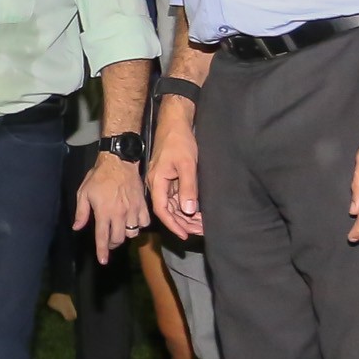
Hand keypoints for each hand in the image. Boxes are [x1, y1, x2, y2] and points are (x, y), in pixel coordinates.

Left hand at [74, 152, 149, 262]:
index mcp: (104, 212)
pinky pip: (144, 223)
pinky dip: (139, 225)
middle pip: (118, 239)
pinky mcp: (143, 205)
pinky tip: (133, 222)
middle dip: (112, 244)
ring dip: (125, 235)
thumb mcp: (84, 192)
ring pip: (132, 233)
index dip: (102, 251)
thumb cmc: (99, 176)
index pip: (103, 237)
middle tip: (109, 242)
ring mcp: (133, 210)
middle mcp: (120, 214)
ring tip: (119, 230)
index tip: (103, 260)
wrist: (119, 162)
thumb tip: (77, 228)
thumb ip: (81, 212)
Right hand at [150, 103, 202, 238]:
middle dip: (183, 223)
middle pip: (168, 210)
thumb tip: (188, 210)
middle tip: (199, 232)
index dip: (173, 225)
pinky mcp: (169, 177)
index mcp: (157, 182)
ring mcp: (162, 181)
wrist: (174, 123)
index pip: (163, 210)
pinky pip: (175, 197)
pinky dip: (185, 205)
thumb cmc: (179, 141)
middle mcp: (157, 184)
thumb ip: (188, 188)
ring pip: (172, 205)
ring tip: (201, 225)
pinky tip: (196, 211)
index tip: (185, 235)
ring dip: (185, 216)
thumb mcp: (187, 164)